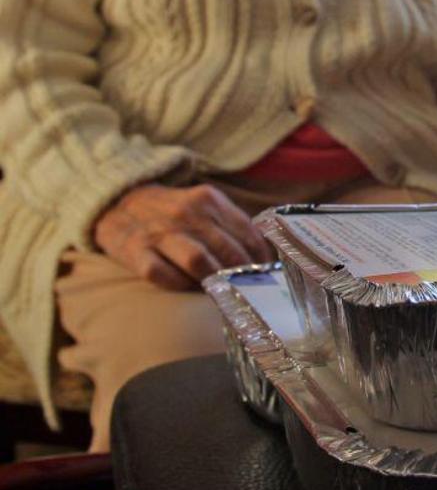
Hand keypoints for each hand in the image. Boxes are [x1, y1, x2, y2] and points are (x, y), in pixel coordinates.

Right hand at [93, 183, 272, 289]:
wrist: (117, 202)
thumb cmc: (172, 212)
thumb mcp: (205, 205)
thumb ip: (233, 225)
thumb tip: (266, 254)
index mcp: (208, 200)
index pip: (248, 234)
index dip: (261, 259)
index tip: (267, 273)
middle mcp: (185, 214)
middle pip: (227, 252)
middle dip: (242, 275)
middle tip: (247, 288)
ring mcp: (158, 233)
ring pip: (199, 262)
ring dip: (215, 281)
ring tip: (221, 289)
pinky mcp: (134, 251)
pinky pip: (163, 275)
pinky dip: (180, 285)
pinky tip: (187, 287)